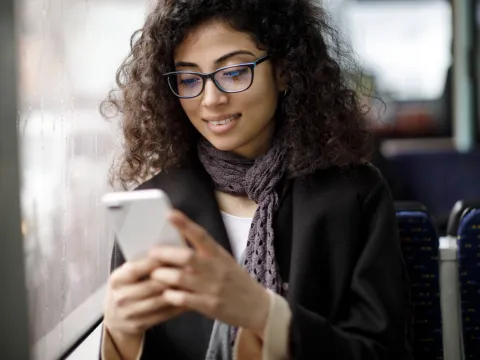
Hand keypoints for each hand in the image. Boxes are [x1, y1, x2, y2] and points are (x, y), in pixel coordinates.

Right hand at [103, 257, 185, 337]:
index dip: (154, 262)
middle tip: (190, 267)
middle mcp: (120, 297)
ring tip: (192, 281)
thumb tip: (165, 251)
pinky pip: (163, 314)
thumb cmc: (125, 289)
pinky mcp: (139, 325)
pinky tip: (189, 298)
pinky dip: (178, 306)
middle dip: (172, 276)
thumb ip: (140, 264)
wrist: (115, 318)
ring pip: (159, 301)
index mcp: (115, 280)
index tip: (171, 253)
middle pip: (150, 286)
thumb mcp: (125, 275)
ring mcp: (129, 313)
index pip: (135, 269)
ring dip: (178, 291)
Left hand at [148, 210, 269, 337]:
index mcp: (219, 254)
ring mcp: (212, 287)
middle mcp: (215, 268)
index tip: (170, 214)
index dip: (185, 224)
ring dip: (163, 275)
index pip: (201, 235)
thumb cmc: (236, 281)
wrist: (256, 306)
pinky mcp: (209, 305)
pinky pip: (184, 299)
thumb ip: (205, 254)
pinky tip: (166, 294)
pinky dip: (171, 295)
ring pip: (180, 277)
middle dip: (165, 254)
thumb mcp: (225, 262)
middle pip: (186, 256)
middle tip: (151, 253)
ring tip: (154, 274)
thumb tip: (178, 244)